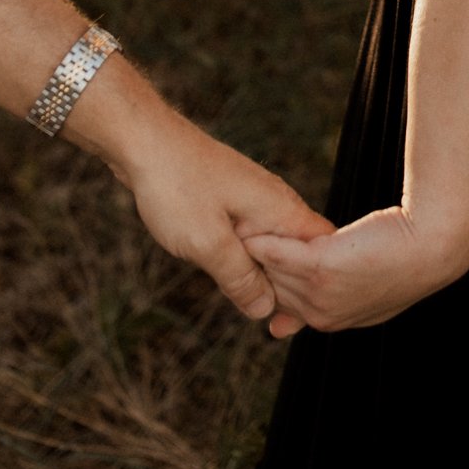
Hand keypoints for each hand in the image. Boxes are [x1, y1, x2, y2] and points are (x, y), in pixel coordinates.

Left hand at [125, 113, 332, 323]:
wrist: (145, 142)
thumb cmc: (177, 186)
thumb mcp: (209, 243)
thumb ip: (240, 278)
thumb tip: (265, 309)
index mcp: (280, 209)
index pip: (323, 248)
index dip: (316, 285)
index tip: (297, 319)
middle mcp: (275, 202)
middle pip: (299, 252)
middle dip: (289, 288)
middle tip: (273, 327)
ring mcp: (253, 199)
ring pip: (272, 246)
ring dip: (264, 275)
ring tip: (251, 307)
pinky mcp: (232, 200)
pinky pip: (250, 237)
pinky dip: (245, 259)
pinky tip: (229, 276)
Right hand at [246, 203, 467, 338]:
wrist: (435, 243)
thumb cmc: (402, 254)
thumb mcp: (356, 290)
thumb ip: (314, 303)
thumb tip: (277, 329)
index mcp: (327, 321)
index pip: (278, 302)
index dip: (264, 278)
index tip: (245, 261)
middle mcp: (319, 316)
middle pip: (267, 284)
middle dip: (251, 261)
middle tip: (233, 232)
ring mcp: (318, 294)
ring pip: (267, 266)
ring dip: (250, 243)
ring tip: (236, 219)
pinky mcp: (320, 265)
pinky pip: (276, 248)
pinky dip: (261, 233)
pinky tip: (250, 217)